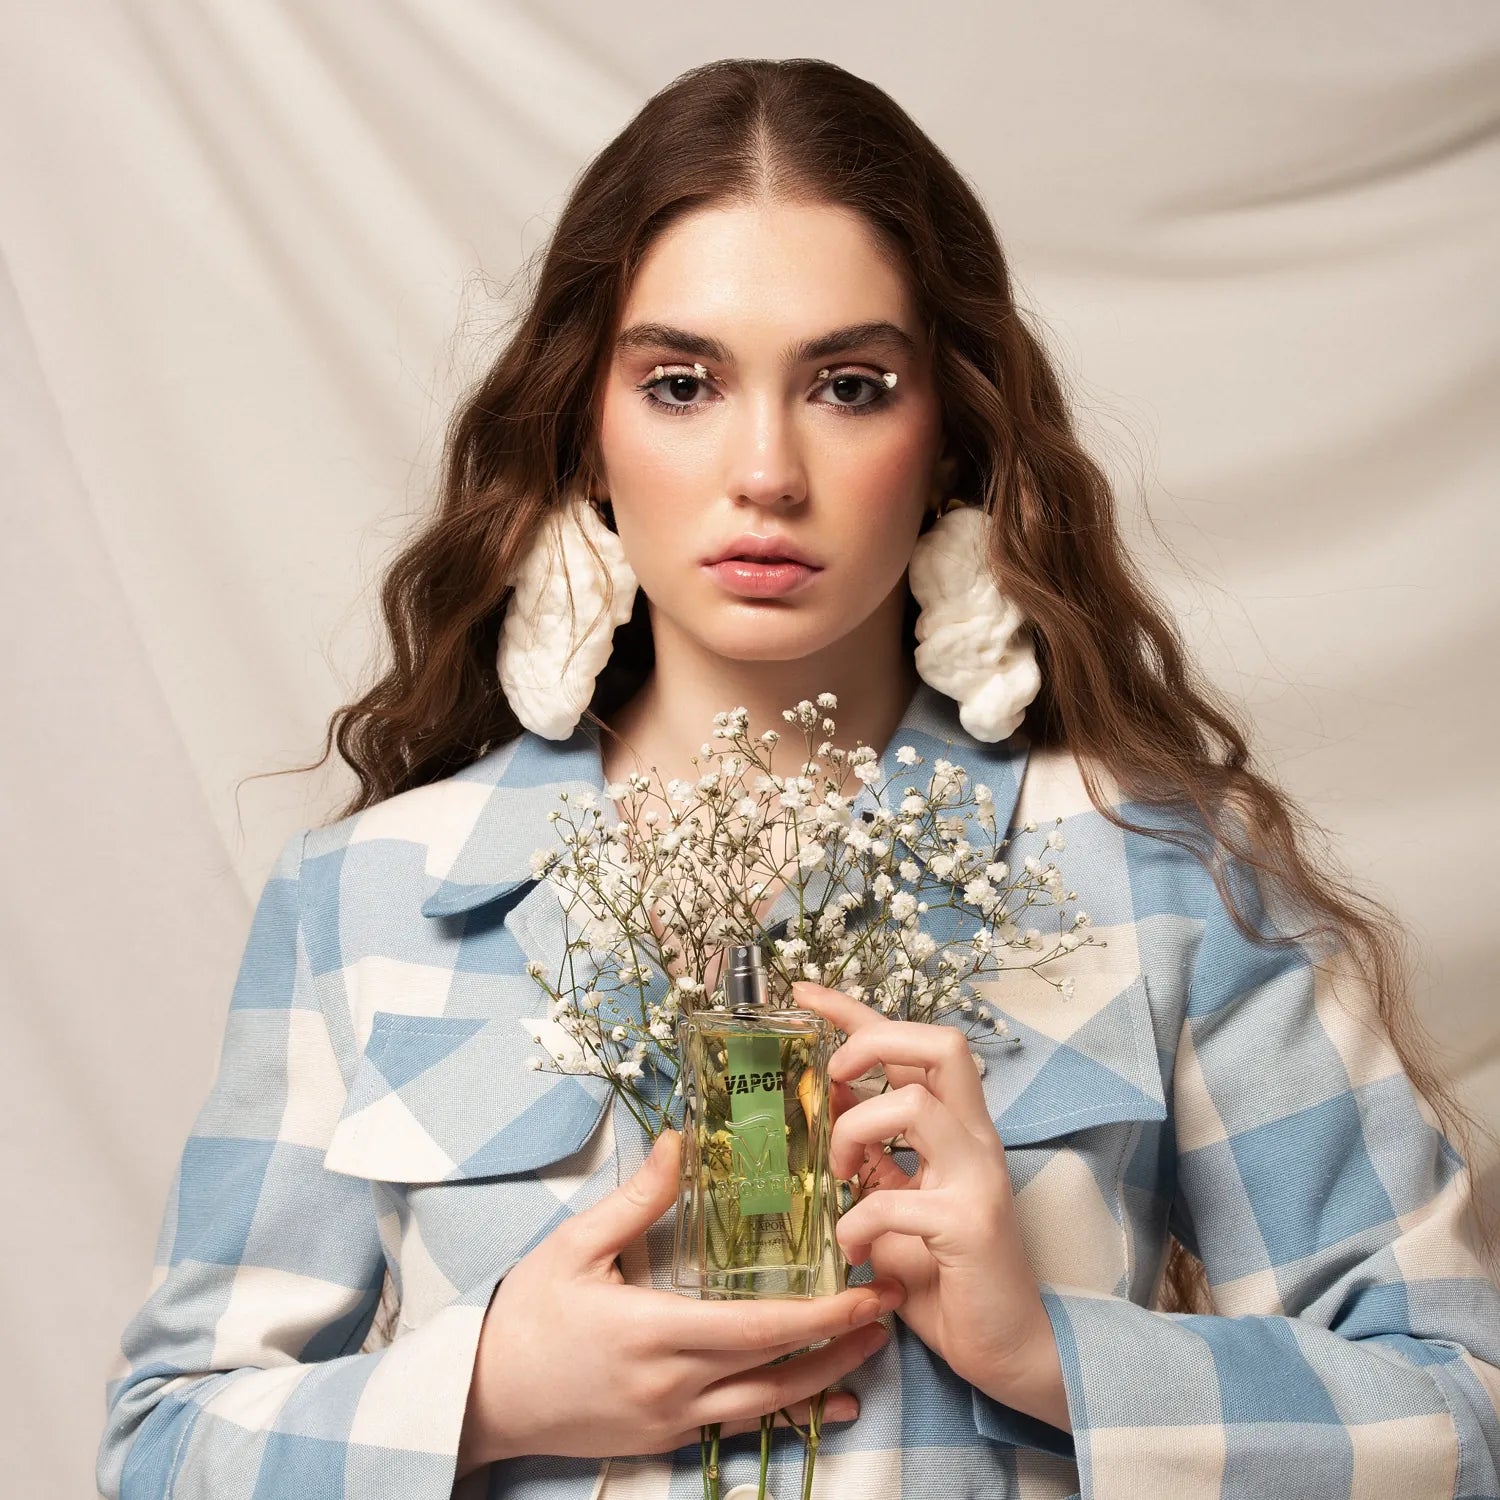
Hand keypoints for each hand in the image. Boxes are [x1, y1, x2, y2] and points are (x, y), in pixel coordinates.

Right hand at [457, 1129, 906, 1475]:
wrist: (482, 1395)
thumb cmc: (525, 1314)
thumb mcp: (574, 1246)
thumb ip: (636, 1200)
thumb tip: (681, 1143)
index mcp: (654, 1330)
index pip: (758, 1327)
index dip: (820, 1314)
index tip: (866, 1292)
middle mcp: (673, 1383)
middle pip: (778, 1370)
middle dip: (843, 1342)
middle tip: (893, 1309)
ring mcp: (672, 1418)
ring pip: (769, 1406)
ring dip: (828, 1379)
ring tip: (874, 1350)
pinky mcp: (665, 1436)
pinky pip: (741, 1428)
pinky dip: (792, 1419)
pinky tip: (831, 1410)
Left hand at [791, 982, 1067, 1428]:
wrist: (1011, 1352)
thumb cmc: (949, 1279)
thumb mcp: (898, 1203)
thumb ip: (873, 1158)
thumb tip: (827, 1111)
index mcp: (957, 1130)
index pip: (912, 1046)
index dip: (856, 1012)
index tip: (803, 991)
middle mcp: (975, 1141)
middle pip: (940, 1044)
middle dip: (872, 1043)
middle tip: (833, 1079)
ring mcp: (977, 1179)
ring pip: (916, 1104)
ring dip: (857, 1128)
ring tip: (837, 1172)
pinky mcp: (970, 1226)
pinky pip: (897, 1199)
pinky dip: (857, 1222)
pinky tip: (853, 1249)